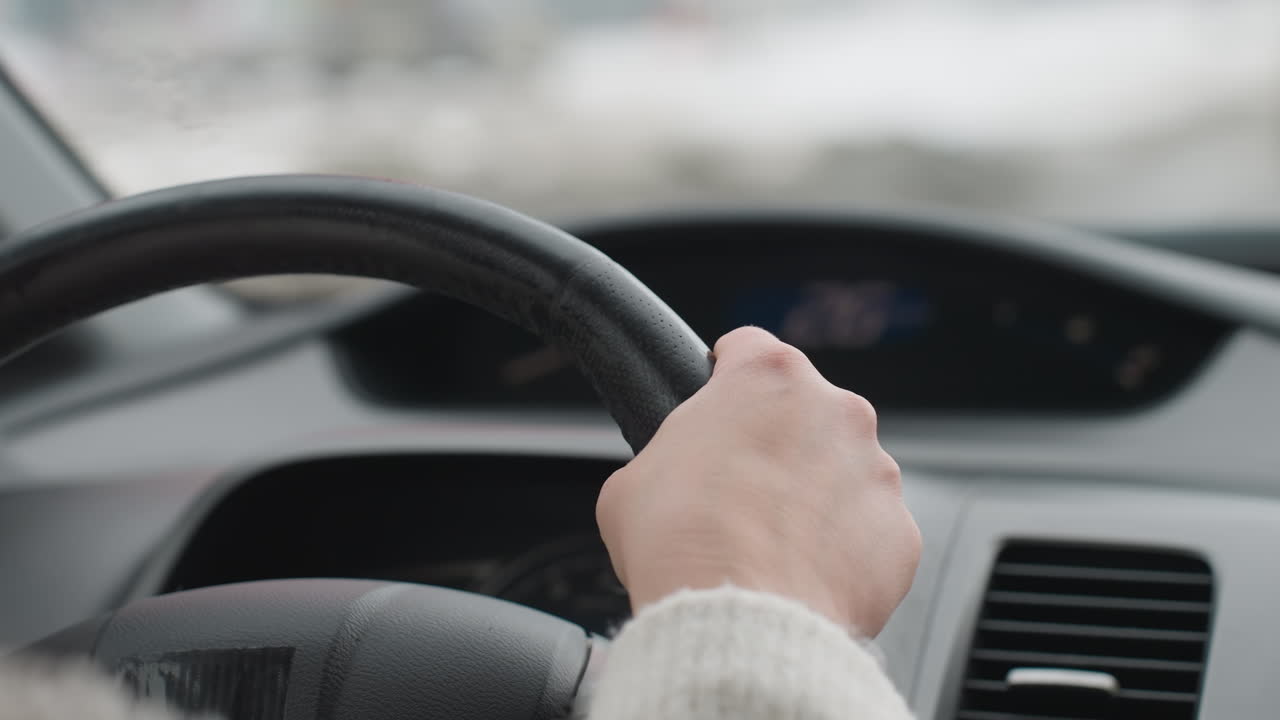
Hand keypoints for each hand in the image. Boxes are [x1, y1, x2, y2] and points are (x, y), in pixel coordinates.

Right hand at [596, 327, 920, 634]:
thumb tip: (672, 477)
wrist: (737, 622)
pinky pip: (870, 532)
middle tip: (738, 490)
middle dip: (777, 443)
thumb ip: (667, 456)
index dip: (726, 377)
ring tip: (772, 544)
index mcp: (767, 378)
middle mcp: (835, 409)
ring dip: (815, 495)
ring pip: (844, 471)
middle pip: (805, 412)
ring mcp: (877, 470)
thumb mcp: (633, 481)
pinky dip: (843, 548)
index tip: (721, 400)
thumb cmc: (680, 543)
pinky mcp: (900, 532)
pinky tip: (803, 575)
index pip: (749, 349)